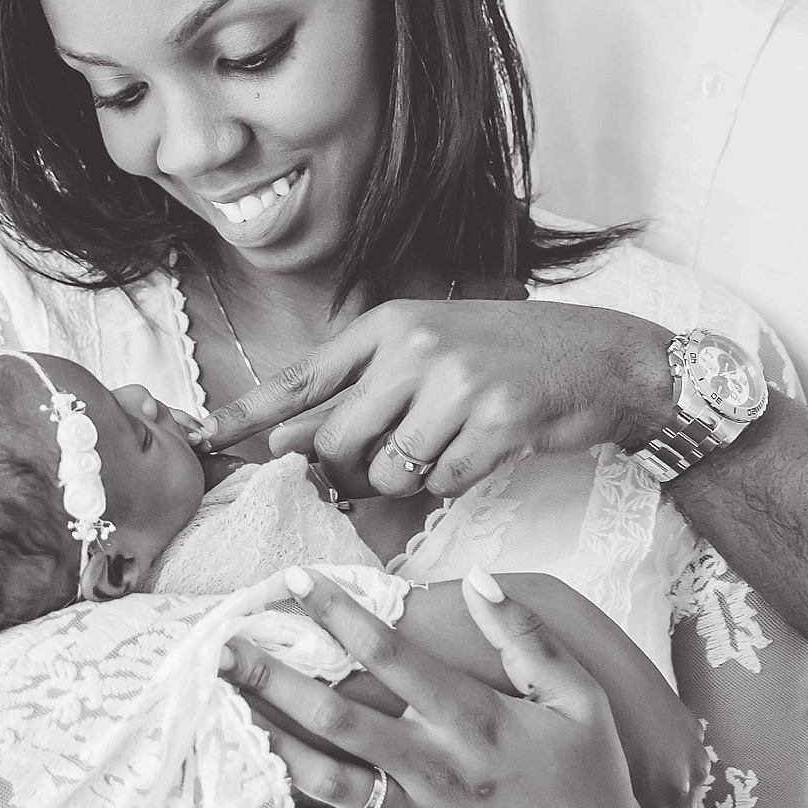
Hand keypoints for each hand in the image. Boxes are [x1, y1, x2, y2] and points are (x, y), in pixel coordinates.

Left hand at [192, 298, 674, 497]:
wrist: (604, 357)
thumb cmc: (510, 358)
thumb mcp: (431, 354)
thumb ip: (363, 392)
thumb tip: (286, 439)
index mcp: (391, 325)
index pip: (303, 377)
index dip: (250, 414)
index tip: (202, 438)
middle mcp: (417, 346)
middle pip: (337, 439)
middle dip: (350, 469)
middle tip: (389, 459)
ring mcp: (458, 382)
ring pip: (388, 470)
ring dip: (408, 480)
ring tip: (446, 446)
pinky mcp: (498, 420)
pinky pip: (443, 483)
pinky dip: (456, 482)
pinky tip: (483, 449)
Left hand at [220, 565, 691, 807]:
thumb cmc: (589, 782)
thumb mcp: (579, 698)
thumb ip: (526, 637)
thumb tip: (478, 579)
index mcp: (475, 721)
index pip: (391, 655)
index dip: (337, 614)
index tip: (293, 581)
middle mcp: (434, 770)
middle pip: (335, 715)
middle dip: (274, 677)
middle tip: (223, 644)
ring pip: (320, 777)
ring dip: (266, 736)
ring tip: (220, 704)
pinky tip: (243, 784)